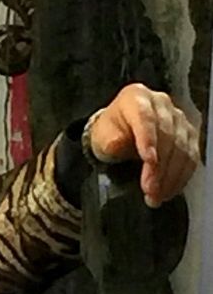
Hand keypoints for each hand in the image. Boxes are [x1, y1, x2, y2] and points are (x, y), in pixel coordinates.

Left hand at [86, 84, 200, 206]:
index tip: (148, 161)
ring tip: (157, 196)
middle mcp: (161, 103)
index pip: (146, 118)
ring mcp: (178, 118)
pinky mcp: (188, 134)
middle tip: (150, 189)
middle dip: (159, 166)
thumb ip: (110, 140)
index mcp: (137, 97)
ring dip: (171, 175)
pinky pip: (191, 156)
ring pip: (182, 147)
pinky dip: (181, 176)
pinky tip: (169, 191)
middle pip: (167, 135)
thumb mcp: (102, 137)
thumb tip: (117, 144)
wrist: (120, 134)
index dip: (148, 140)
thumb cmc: (111, 133)